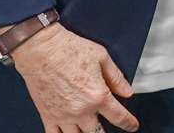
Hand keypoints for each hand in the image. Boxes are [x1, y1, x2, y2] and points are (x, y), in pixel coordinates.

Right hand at [8, 22, 137, 132]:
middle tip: (108, 129)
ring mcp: (63, 115)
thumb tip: (127, 91)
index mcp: (98, 96)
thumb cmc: (68, 49)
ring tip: (89, 130)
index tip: (132, 126)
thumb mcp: (101, 57)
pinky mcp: (47, 115)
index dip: (129, 124)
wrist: (40, 49)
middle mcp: (81, 110)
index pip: (119, 117)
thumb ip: (116, 77)